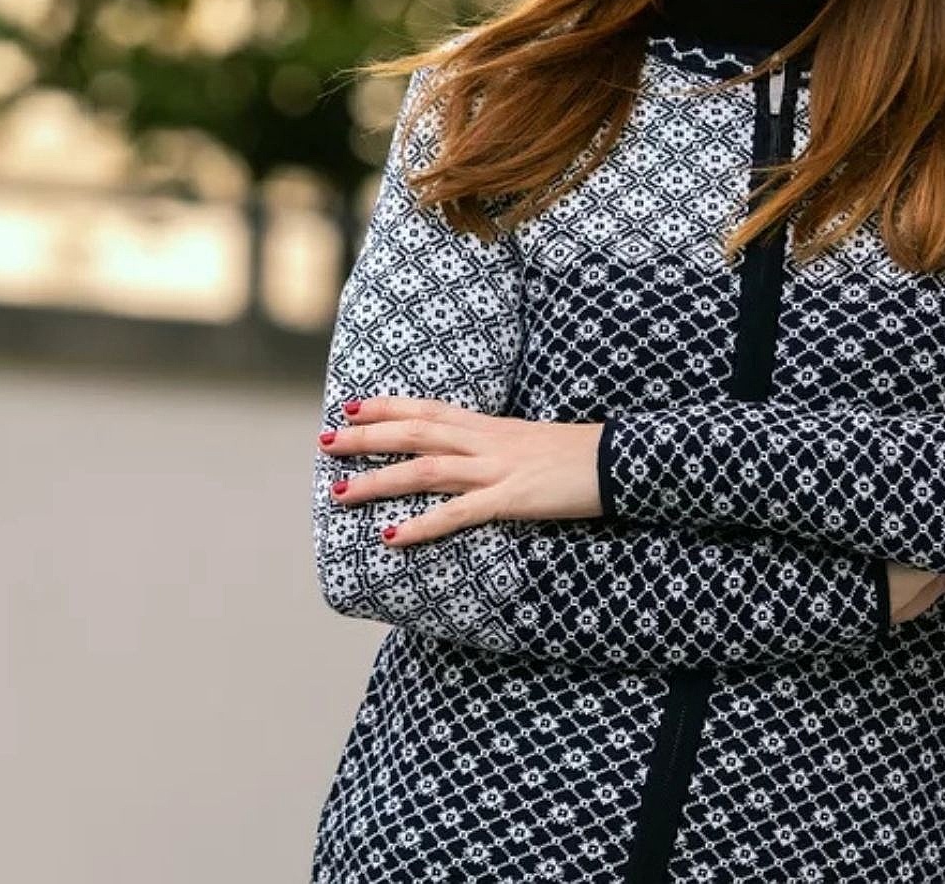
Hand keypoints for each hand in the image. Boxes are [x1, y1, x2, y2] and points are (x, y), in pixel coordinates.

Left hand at [319, 398, 603, 548]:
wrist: (618, 460)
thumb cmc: (576, 455)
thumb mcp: (529, 441)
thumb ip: (496, 446)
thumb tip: (467, 456)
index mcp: (490, 425)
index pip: (429, 408)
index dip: (387, 406)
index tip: (351, 406)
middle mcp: (486, 441)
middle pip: (416, 431)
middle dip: (367, 436)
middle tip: (326, 441)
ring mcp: (497, 468)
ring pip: (426, 469)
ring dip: (380, 479)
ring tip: (341, 492)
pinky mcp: (512, 498)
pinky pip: (459, 512)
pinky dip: (422, 525)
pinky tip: (392, 537)